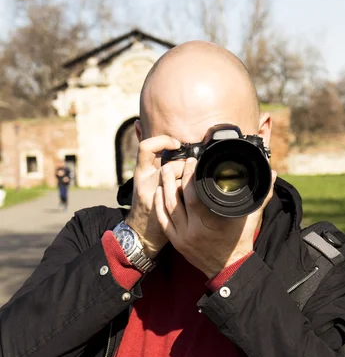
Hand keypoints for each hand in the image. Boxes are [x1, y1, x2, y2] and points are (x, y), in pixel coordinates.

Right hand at [125, 135, 184, 258]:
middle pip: (170, 165)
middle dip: (185, 167)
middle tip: (191, 171)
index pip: (146, 147)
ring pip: (179, 181)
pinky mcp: (165, 210)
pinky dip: (191, 195)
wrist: (141, 233)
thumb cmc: (146, 199)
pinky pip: (184, 197)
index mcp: (141, 172)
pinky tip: (194, 199)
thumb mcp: (142, 174)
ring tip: (190, 187)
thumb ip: (147, 153)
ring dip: (189, 182)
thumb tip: (139, 123)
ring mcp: (155, 197)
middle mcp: (146, 182)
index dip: (162, 142)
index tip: (176, 145)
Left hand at [155, 157, 276, 277]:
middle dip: (175, 177)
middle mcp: (194, 230)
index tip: (193, 161)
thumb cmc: (241, 241)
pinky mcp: (176, 242)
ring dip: (165, 187)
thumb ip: (262, 194)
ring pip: (167, 207)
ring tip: (166, 171)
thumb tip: (271, 174)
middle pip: (176, 198)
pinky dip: (159, 205)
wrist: (230, 268)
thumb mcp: (251, 217)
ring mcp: (183, 237)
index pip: (194, 194)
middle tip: (177, 163)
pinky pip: (163, 221)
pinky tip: (159, 191)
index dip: (191, 175)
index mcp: (211, 222)